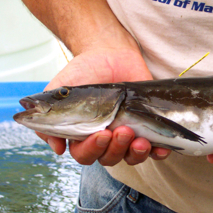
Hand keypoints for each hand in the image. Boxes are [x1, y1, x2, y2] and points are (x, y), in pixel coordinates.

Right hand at [38, 49, 170, 165]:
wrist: (110, 53)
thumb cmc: (84, 72)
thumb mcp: (61, 91)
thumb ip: (51, 118)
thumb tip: (58, 148)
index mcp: (83, 135)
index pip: (85, 155)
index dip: (93, 149)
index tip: (102, 133)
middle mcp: (106, 140)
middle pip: (109, 158)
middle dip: (116, 148)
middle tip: (122, 130)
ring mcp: (128, 135)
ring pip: (131, 157)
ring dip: (136, 153)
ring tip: (140, 139)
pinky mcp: (148, 128)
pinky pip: (155, 149)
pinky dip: (158, 152)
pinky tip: (161, 148)